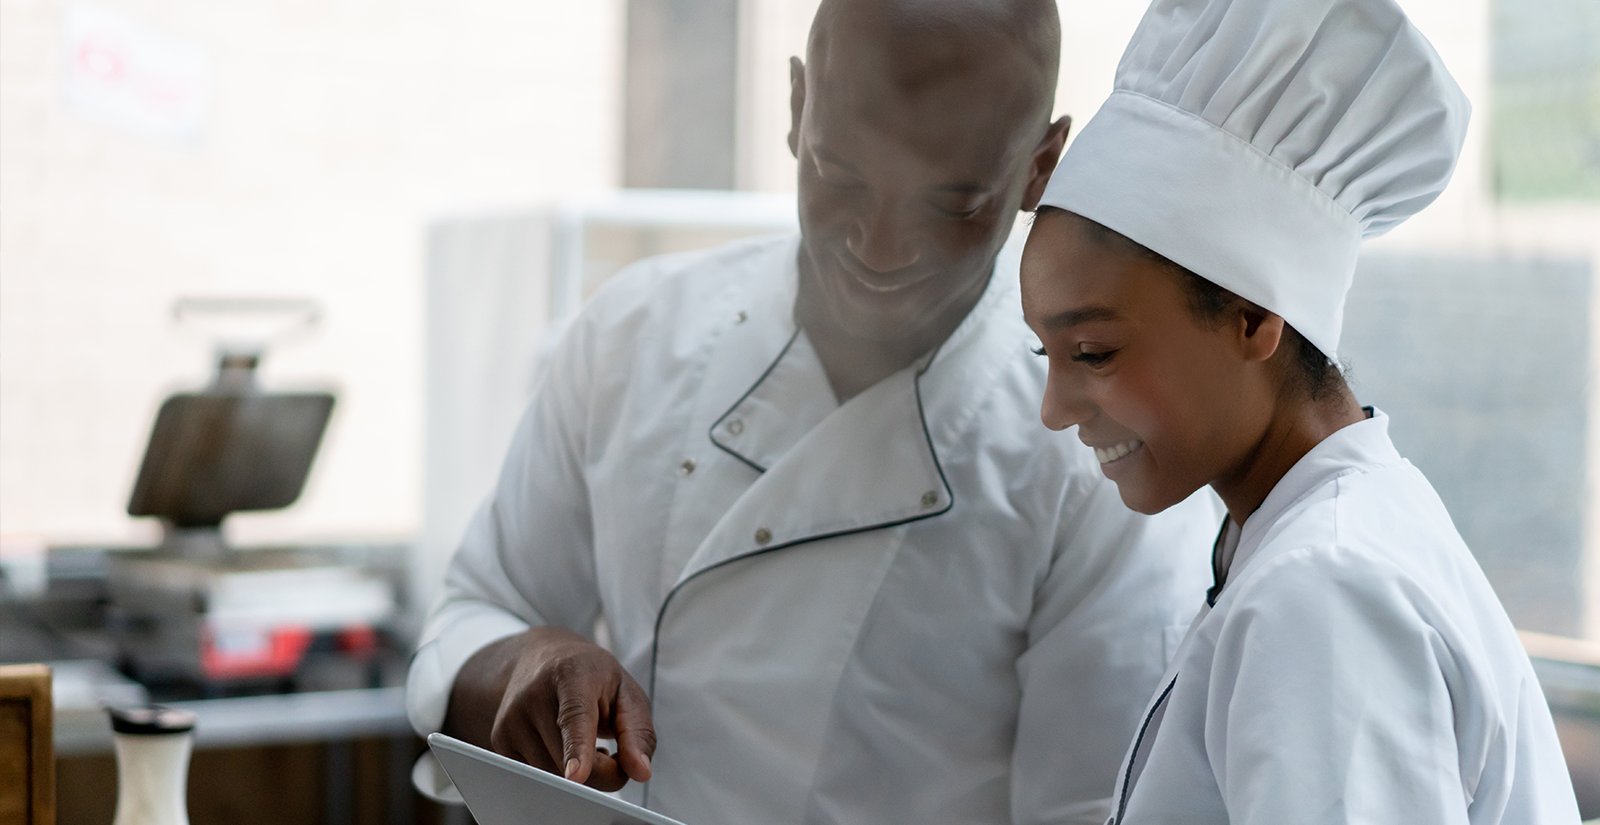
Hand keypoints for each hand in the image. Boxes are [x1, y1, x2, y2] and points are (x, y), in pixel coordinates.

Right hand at [443, 626, 655, 790]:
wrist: (540, 660)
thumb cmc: (592, 678)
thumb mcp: (626, 692)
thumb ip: (639, 732)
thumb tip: (640, 772)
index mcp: (572, 673)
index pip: (574, 717)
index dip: (577, 748)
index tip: (576, 775)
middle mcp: (534, 694)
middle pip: (569, 761)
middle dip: (600, 772)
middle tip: (611, 753)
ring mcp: (511, 718)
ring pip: (552, 775)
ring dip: (577, 775)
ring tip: (582, 742)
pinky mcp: (500, 740)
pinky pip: (534, 778)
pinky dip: (555, 774)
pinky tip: (560, 748)